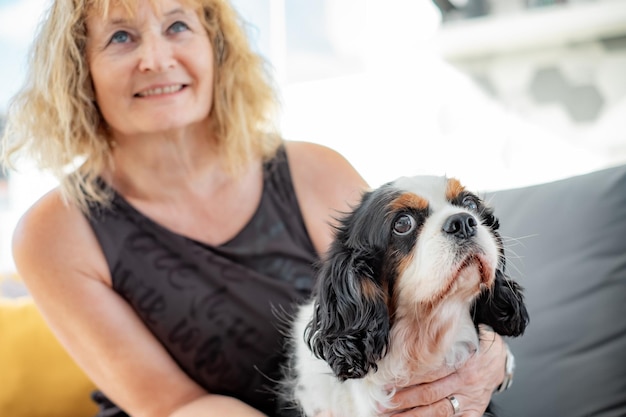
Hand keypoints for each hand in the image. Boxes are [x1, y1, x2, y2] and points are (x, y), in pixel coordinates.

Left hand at [383, 326, 505, 416]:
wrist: (499, 357)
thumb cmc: (474, 343)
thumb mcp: (458, 335)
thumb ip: (437, 342)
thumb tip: (406, 346)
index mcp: (460, 358)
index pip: (427, 371)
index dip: (405, 378)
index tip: (386, 383)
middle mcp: (465, 380)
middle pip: (428, 393)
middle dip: (402, 400)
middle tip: (382, 404)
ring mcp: (470, 397)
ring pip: (438, 410)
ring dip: (413, 415)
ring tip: (392, 416)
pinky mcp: (474, 410)